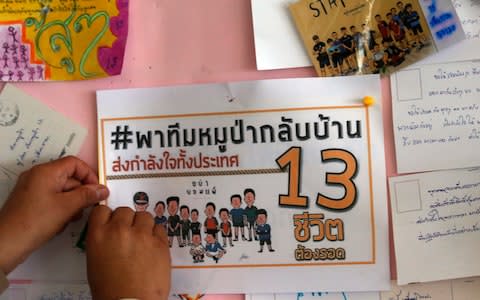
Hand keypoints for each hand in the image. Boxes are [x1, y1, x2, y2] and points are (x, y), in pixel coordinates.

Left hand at [0, 156, 108, 273]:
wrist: (7, 244)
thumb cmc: (35, 222)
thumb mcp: (67, 207)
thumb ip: (87, 196)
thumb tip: (103, 189)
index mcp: (46, 172)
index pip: (75, 163)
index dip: (89, 175)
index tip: (97, 191)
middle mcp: (38, 176)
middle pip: (69, 177)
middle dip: (81, 193)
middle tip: (88, 208)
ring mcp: (33, 189)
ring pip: (62, 190)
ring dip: (72, 203)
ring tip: (71, 218)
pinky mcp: (31, 202)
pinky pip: (53, 199)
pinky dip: (61, 208)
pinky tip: (61, 222)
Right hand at [86, 206, 170, 299]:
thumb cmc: (110, 290)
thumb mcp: (95, 262)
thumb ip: (102, 241)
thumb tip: (110, 234)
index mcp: (98, 235)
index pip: (102, 210)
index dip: (108, 216)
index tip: (112, 221)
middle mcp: (119, 230)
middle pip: (125, 211)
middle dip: (127, 220)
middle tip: (129, 233)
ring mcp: (141, 234)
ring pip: (144, 216)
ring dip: (143, 225)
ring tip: (142, 239)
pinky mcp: (159, 242)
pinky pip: (159, 228)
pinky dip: (156, 235)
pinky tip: (152, 246)